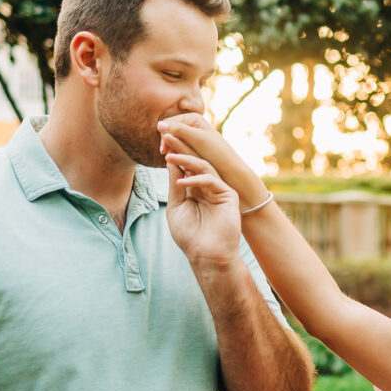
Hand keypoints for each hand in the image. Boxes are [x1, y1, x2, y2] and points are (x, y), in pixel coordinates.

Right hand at [158, 113, 235, 178]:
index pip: (167, 123)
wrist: (229, 167)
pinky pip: (178, 147)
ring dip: (172, 149)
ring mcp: (191, 133)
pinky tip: (179, 162)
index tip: (164, 151)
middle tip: (167, 158)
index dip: (164, 136)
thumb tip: (159, 124)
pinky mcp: (192, 143)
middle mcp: (191, 122)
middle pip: (169, 131)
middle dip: (167, 143)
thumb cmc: (215, 153)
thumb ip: (179, 131)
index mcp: (193, 117)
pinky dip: (176, 154)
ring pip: (172, 140)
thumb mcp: (197, 140)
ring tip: (174, 161)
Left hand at [160, 138, 243, 269]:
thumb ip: (175, 185)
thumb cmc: (190, 236)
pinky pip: (212, 180)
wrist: (206, 255)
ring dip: (187, 159)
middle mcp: (209, 187)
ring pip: (204, 167)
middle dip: (181, 148)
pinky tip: (182, 181)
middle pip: (195, 162)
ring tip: (170, 155)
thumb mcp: (176, 207)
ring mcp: (219, 190)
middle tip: (167, 135)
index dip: (175, 154)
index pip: (186, 167)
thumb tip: (171, 162)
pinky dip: (196, 178)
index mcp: (196, 189)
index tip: (161, 143)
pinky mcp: (229, 195)